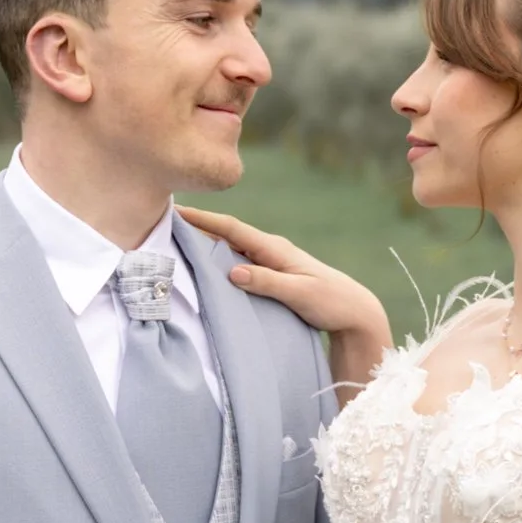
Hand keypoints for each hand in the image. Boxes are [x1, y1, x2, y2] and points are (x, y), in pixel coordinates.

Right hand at [179, 207, 392, 394]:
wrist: (354, 312)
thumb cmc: (330, 302)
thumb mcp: (299, 293)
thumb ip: (267, 282)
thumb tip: (232, 271)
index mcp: (275, 248)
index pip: (232, 228)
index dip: (204, 219)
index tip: (177, 211)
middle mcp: (271, 250)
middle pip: (228, 234)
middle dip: (199, 226)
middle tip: (166, 222)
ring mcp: (272, 261)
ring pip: (232, 248)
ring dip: (207, 243)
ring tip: (178, 240)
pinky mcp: (273, 274)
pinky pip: (240, 261)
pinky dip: (221, 259)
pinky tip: (208, 266)